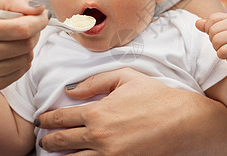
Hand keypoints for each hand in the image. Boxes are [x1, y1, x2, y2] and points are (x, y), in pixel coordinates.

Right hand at [0, 0, 48, 90]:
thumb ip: (13, 1)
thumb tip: (40, 9)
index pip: (21, 28)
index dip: (38, 21)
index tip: (43, 15)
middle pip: (26, 44)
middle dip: (34, 33)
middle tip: (28, 26)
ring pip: (26, 59)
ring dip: (28, 47)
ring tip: (15, 40)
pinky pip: (21, 71)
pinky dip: (22, 60)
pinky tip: (10, 53)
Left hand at [35, 68, 226, 154]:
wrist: (183, 122)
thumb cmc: (157, 97)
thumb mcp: (126, 77)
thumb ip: (95, 81)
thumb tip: (71, 90)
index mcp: (97, 112)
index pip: (61, 117)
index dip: (47, 118)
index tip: (42, 120)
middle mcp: (98, 136)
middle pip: (61, 142)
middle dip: (48, 141)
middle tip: (44, 140)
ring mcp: (108, 155)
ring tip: (56, 154)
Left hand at [195, 12, 226, 67]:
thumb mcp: (218, 31)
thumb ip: (207, 26)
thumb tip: (197, 23)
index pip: (211, 19)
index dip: (209, 28)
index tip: (217, 34)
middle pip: (212, 31)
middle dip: (213, 40)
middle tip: (222, 43)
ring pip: (216, 41)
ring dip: (217, 48)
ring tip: (225, 48)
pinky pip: (221, 52)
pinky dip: (221, 55)